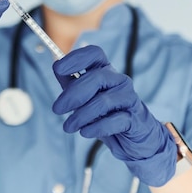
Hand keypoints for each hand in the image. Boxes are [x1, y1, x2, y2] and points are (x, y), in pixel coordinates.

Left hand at [52, 45, 176, 185]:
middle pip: (96, 78)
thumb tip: (56, 66)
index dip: (76, 58)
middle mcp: (119, 80)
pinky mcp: (135, 118)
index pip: (94, 54)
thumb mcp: (84, 97)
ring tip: (68, 127)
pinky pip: (115, 120)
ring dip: (81, 115)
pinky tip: (85, 132)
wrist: (132, 138)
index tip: (58, 68)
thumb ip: (70, 82)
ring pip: (103, 101)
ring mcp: (129, 98)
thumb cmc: (105, 114)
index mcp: (105, 71)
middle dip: (72, 94)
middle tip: (57, 109)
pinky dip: (97, 127)